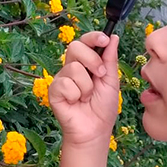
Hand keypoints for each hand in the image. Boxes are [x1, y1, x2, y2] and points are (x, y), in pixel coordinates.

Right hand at [49, 32, 119, 147]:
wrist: (95, 130)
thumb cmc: (103, 107)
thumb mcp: (111, 81)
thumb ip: (110, 59)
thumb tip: (113, 37)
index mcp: (87, 63)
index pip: (85, 41)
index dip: (93, 37)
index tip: (105, 39)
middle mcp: (72, 67)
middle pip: (75, 47)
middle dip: (92, 59)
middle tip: (100, 75)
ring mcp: (62, 79)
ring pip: (74, 68)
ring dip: (86, 86)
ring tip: (87, 97)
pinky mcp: (54, 91)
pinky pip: (65, 84)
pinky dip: (76, 95)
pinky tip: (76, 103)